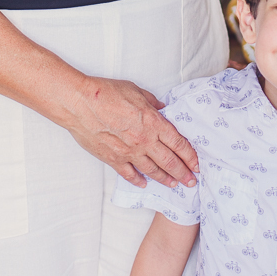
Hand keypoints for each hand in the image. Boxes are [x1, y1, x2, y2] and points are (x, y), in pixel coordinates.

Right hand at [63, 76, 198, 187]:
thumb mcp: (136, 91)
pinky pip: (129, 174)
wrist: (79, 103)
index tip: (197, 164)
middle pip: (169, 161)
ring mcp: (128, 152)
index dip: (190, 156)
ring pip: (152, 170)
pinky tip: (144, 184)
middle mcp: (144, 140)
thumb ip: (152, 102)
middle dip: (183, 173)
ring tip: (174, 185)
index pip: (178, 143)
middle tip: (191, 181)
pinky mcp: (113, 159)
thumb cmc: (106, 93)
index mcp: (153, 123)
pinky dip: (138, 181)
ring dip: (165, 179)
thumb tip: (163, 109)